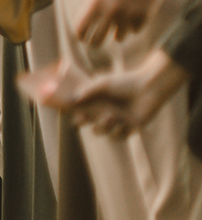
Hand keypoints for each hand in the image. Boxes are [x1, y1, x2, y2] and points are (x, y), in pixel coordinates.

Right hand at [70, 49, 188, 136]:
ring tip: (111, 116)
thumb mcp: (103, 83)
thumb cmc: (125, 82)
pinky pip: (116, 136)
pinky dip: (117, 130)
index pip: (79, 110)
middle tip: (84, 117)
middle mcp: (103, 112)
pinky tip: (122, 122)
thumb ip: (87, 91)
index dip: (74, 113)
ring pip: (100, 131)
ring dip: (103, 125)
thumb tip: (71, 100)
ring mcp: (115, 121)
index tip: (71, 111)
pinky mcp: (127, 129)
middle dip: (82, 121)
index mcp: (96, 101)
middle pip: (86, 122)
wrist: (148, 88)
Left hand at [74, 0, 163, 45]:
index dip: (81, 34)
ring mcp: (129, 13)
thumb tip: (91, 21)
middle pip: (98, 38)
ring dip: (117, 34)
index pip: (82, 26)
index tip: (82, 37)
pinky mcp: (145, 14)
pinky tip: (132, 23)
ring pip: (120, 36)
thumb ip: (96, 3)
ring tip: (116, 34)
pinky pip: (136, 30)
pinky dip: (134, 27)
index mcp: (96, 1)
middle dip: (95, 42)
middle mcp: (111, 10)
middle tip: (94, 43)